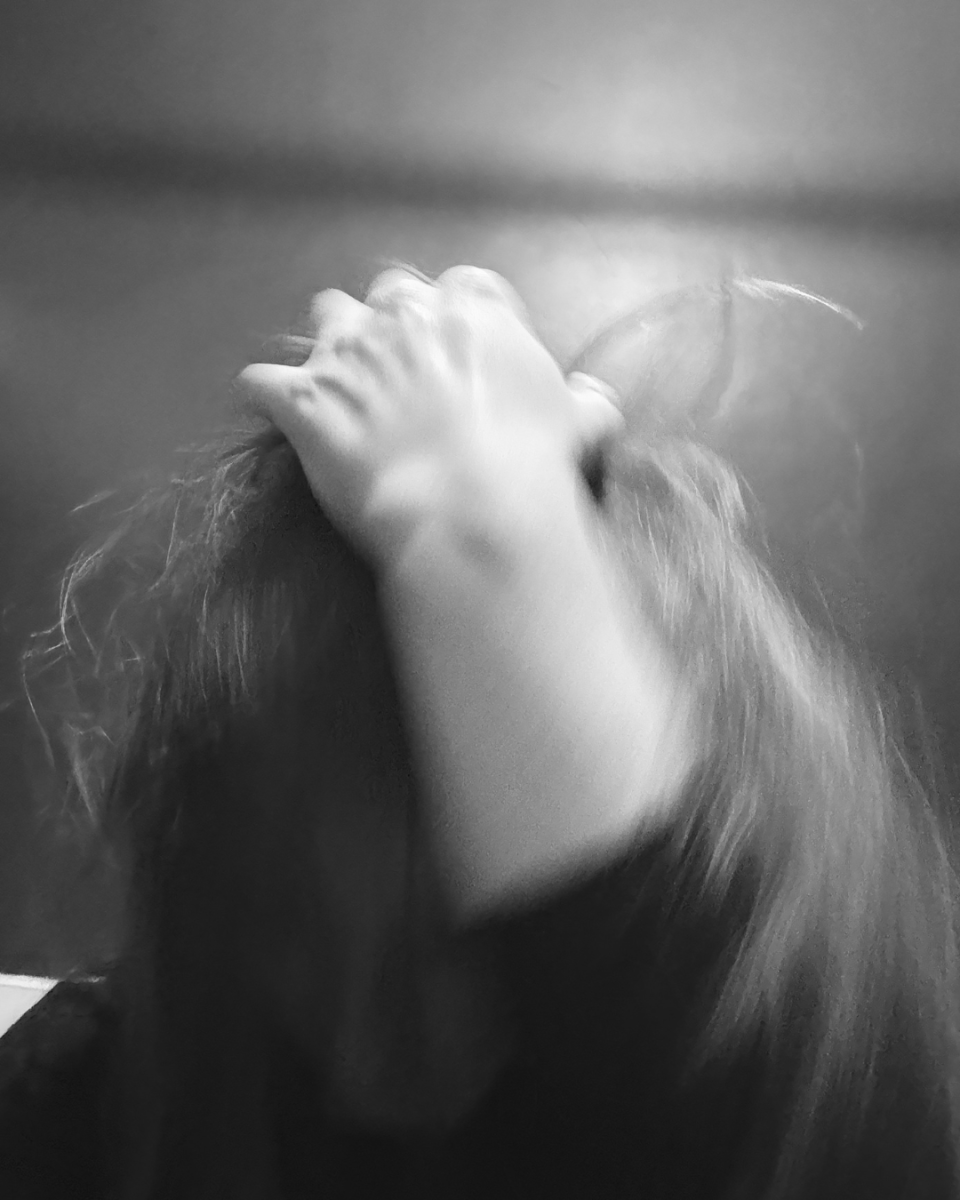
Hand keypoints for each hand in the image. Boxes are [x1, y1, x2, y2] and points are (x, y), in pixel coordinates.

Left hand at [237, 265, 621, 567]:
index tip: (465, 354)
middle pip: (391, 292)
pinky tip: (275, 413)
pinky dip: (269, 395)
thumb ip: (585, 400)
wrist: (469, 508)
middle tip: (403, 369)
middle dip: (394, 322)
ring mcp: (348, 352)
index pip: (466, 289)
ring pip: (327, 315)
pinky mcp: (303, 399)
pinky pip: (264, 381)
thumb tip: (594, 397)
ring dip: (333, 342)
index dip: (462, 320)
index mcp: (475, 312)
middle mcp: (406, 314)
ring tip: (339, 379)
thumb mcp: (581, 425)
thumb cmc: (532, 464)